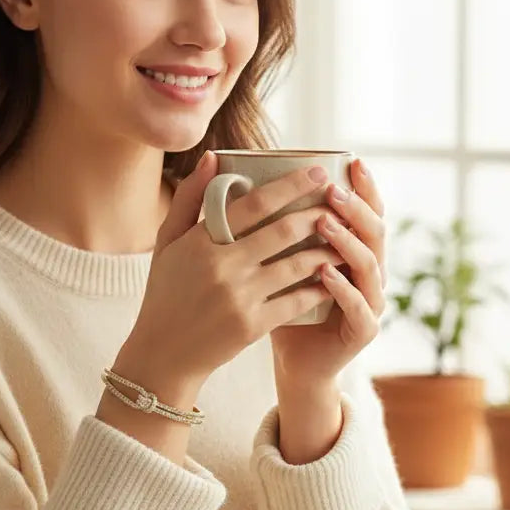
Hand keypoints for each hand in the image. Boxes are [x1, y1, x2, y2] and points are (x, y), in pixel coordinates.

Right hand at [113, 154, 344, 402]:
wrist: (163, 353)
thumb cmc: (166, 292)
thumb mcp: (167, 242)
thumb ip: (189, 198)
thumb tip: (213, 156)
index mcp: (200, 242)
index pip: (254, 204)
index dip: (290, 185)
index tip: (316, 171)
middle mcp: (221, 267)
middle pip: (283, 231)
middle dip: (318, 213)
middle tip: (341, 201)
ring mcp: (238, 298)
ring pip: (296, 265)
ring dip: (326, 249)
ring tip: (346, 236)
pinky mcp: (252, 326)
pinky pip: (295, 301)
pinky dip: (318, 287)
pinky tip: (333, 276)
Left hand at [270, 158, 386, 388]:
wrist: (293, 360)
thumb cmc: (281, 304)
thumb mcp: (276, 260)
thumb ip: (273, 226)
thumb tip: (245, 181)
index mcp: (354, 249)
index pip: (368, 211)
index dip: (365, 187)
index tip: (351, 161)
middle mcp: (370, 271)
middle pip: (376, 231)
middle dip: (356, 208)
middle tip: (332, 189)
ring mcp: (371, 301)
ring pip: (370, 265)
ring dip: (347, 241)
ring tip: (324, 223)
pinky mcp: (363, 330)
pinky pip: (359, 306)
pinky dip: (343, 288)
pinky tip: (325, 273)